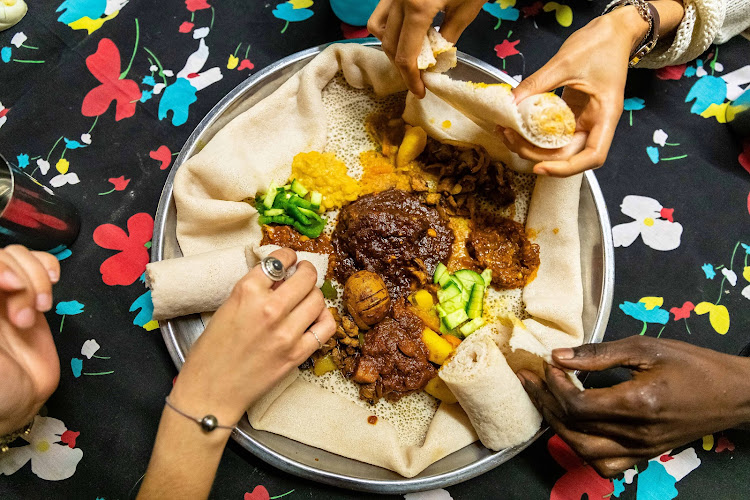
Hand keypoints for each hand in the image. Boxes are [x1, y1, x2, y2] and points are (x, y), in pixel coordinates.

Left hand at [0, 245, 60, 434]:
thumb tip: (5, 279)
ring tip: (40, 311)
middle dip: (21, 278)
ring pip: (22, 257)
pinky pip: (42, 265)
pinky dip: (49, 268)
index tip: (10, 286)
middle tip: (26, 317)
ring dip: (37, 280)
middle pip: (4, 256)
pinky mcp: (32, 298)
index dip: (0, 268)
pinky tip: (54, 284)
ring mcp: (7, 293)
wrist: (17, 404)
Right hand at [169, 248, 335, 425]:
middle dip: (306, 271)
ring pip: (318, 299)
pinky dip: (324, 318)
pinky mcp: (297, 353)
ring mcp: (286, 332)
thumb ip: (253, 291)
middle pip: (305, 277)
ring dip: (314, 294)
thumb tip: (278, 278)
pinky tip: (316, 317)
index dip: (287, 256)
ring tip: (306, 297)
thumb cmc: (211, 353)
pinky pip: (325, 327)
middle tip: (303, 273)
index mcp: (245, 292)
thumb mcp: (226, 309)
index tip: (289, 259)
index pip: (278, 261)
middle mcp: (269, 309)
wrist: (210, 392)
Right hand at [368, 0, 485, 97]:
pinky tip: (403, 32)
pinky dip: (387, 26)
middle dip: (402, 66)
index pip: (406, 55)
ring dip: (390, 46)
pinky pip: (381, 11)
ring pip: (377, 27)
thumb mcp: (466, 8)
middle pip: (389, 45)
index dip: (411, 79)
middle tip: (417, 78)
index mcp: (417, 8)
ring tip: (409, 55)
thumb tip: (436, 58)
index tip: (419, 92)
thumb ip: (448, 36)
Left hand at [503, 1, 684, 176]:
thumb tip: (512, 101)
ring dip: (532, 146)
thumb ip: (538, 83)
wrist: (613, 30)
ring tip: (507, 133)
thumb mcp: (565, 62)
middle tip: (510, 139)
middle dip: (537, 154)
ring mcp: (584, 120)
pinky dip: (534, 132)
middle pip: (569, 155)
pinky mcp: (573, 114)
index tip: (539, 167)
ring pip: (558, 146)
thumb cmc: (601, 44)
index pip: (593, 157)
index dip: (566, 168)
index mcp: (606, 115)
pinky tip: (517, 125)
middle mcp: (596, 123)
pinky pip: (553, 131)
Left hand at [518, 336, 749, 476]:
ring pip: (585, 451)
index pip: (578, 405)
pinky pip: (606, 464)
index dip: (555, 386)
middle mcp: (637, 434)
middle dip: (545, 403)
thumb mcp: (647, 348)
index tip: (547, 365)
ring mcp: (641, 449)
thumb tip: (559, 356)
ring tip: (545, 402)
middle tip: (531, 381)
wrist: (734, 394)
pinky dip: (583, 450)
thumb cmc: (694, 365)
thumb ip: (600, 353)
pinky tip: (575, 429)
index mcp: (638, 404)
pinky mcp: (645, 454)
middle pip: (574, 429)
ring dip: (558, 427)